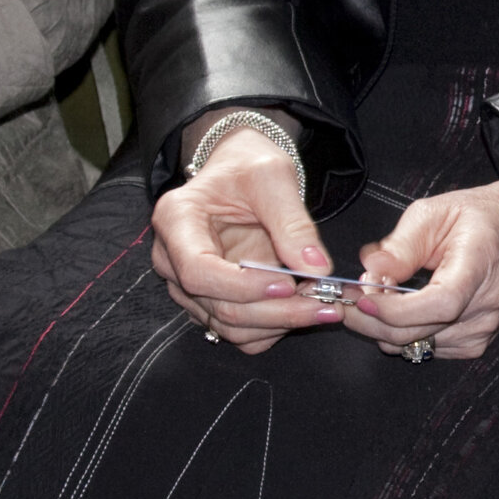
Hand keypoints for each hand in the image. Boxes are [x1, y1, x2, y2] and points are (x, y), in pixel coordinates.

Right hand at [151, 114, 336, 347]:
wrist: (239, 171)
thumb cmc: (248, 166)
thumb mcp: (274, 177)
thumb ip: (293, 222)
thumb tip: (317, 268)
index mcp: (177, 220)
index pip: (198, 271)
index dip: (242, 286)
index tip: (288, 283)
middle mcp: (172, 259)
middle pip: (217, 306)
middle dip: (274, 312)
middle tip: (325, 304)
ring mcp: (188, 286)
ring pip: (229, 326)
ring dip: (278, 324)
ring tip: (322, 306)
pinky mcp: (210, 301)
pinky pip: (238, 332)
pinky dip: (272, 329)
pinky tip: (303, 310)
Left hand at [340, 171, 498, 358]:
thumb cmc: (479, 220)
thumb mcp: (434, 213)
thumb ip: (400, 244)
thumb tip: (370, 269)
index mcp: (480, 267)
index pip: (439, 305)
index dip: (394, 310)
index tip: (361, 297)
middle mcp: (485, 306)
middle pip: (418, 333)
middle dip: (371, 319)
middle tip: (349, 295)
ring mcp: (482, 330)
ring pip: (414, 346)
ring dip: (383, 326)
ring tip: (376, 296)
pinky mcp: (474, 344)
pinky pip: (424, 350)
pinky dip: (401, 334)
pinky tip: (399, 309)